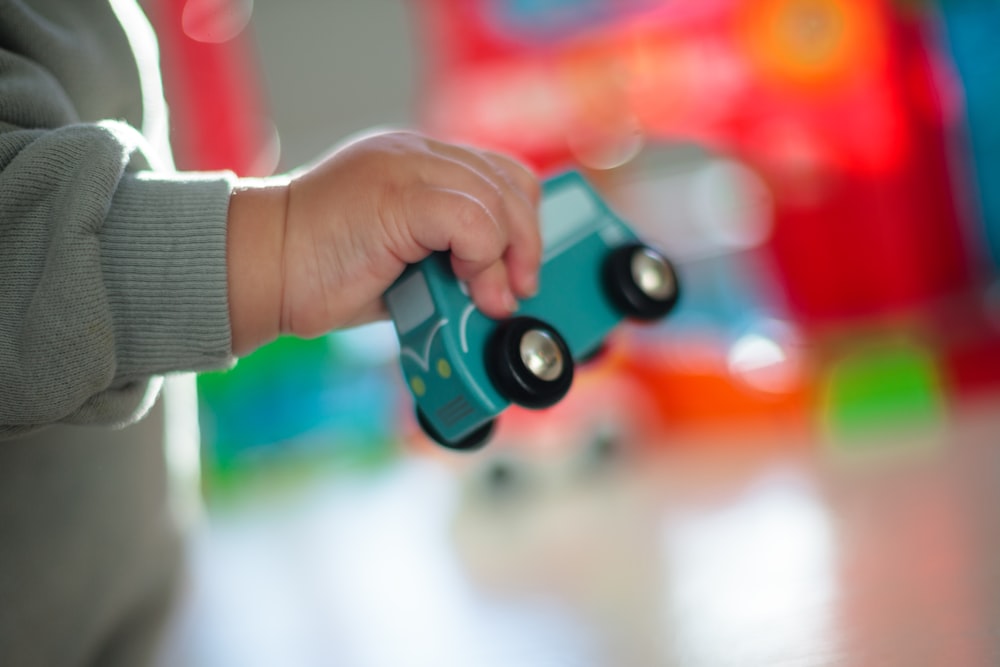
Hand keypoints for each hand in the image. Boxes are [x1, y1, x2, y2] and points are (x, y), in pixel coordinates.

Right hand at [227, 131, 541, 355]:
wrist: (259, 271)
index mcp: (418, 163)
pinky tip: (464, 284)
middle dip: (526, 244)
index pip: (500, 175)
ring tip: (487, 300)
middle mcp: (416, 153)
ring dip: (505, 260)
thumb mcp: (403, 263)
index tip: (518, 274)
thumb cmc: (321, 275)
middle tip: (512, 293)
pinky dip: (482, 259)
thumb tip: (499, 289)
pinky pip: (473, 218)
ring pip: (497, 199)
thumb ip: (449, 258)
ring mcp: (406, 165)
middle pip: (510, 181)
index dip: (522, 224)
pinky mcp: (398, 191)